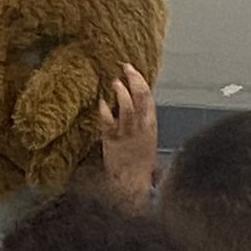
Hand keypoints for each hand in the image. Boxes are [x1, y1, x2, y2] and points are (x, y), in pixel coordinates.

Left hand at [98, 63, 156, 208]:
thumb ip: (141, 123)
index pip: (149, 98)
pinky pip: (109, 123)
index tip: (133, 70)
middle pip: (141, 98)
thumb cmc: (138, 164)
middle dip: (134, 80)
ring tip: (114, 82)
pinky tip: (100, 103)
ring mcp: (127, 133)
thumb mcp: (146, 140)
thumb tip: (133, 104)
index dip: (141, 82)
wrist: (131, 182)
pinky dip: (105, 111)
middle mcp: (141, 127)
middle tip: (125, 67)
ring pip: (127, 108)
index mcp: (150, 125)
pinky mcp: (112, 141)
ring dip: (121, 93)